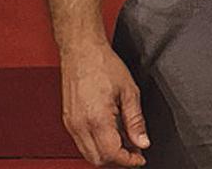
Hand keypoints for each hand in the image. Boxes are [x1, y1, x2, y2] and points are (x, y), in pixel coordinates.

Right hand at [58, 42, 148, 166]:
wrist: (82, 52)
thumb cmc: (104, 66)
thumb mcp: (130, 92)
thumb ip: (136, 121)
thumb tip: (143, 142)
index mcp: (97, 119)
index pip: (112, 154)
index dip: (129, 160)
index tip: (140, 158)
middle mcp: (80, 125)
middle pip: (98, 159)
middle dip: (118, 159)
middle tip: (135, 149)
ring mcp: (71, 124)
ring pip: (88, 153)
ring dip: (106, 153)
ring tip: (125, 140)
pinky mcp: (68, 120)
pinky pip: (81, 142)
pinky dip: (96, 144)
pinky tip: (111, 132)